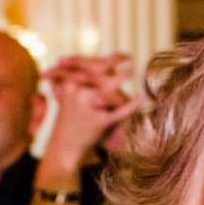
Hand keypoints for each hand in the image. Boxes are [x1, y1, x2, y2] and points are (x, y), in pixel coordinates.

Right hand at [38, 54, 134, 176]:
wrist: (63, 150)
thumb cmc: (68, 123)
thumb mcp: (66, 100)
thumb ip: (71, 83)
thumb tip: (73, 63)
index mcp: (69, 86)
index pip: (85, 64)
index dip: (104, 58)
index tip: (122, 54)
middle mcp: (77, 94)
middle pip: (95, 71)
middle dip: (112, 62)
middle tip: (128, 56)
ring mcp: (87, 108)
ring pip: (105, 89)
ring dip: (119, 78)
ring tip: (131, 70)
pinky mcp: (98, 123)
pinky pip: (118, 113)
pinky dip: (130, 105)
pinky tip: (140, 97)